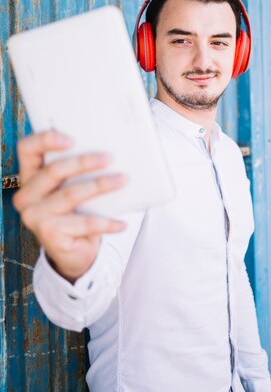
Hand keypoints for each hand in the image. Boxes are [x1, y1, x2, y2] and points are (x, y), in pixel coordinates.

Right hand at [13, 130, 126, 282]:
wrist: (73, 252)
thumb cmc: (75, 212)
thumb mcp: (73, 187)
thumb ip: (78, 171)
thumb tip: (107, 152)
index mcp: (30, 176)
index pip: (27, 149)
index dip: (46, 140)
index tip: (72, 139)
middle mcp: (26, 196)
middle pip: (54, 170)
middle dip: (84, 162)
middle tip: (109, 157)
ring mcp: (35, 216)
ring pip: (71, 194)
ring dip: (101, 185)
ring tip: (122, 180)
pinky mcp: (49, 234)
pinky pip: (84, 223)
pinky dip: (107, 222)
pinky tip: (122, 223)